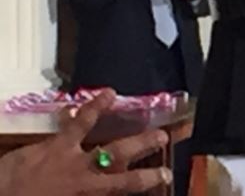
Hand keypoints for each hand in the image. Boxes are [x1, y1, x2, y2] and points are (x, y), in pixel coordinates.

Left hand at [0, 89, 171, 195]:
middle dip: (143, 143)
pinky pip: (60, 127)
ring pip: (85, 126)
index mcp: (88, 190)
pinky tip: (71, 103)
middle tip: (163, 135)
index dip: (149, 178)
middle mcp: (82, 169)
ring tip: (112, 93)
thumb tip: (99, 189)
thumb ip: (85, 194)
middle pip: (119, 152)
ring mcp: (63, 154)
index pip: (126, 183)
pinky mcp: (44, 147)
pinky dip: (69, 113)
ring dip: (100, 110)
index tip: (166, 174)